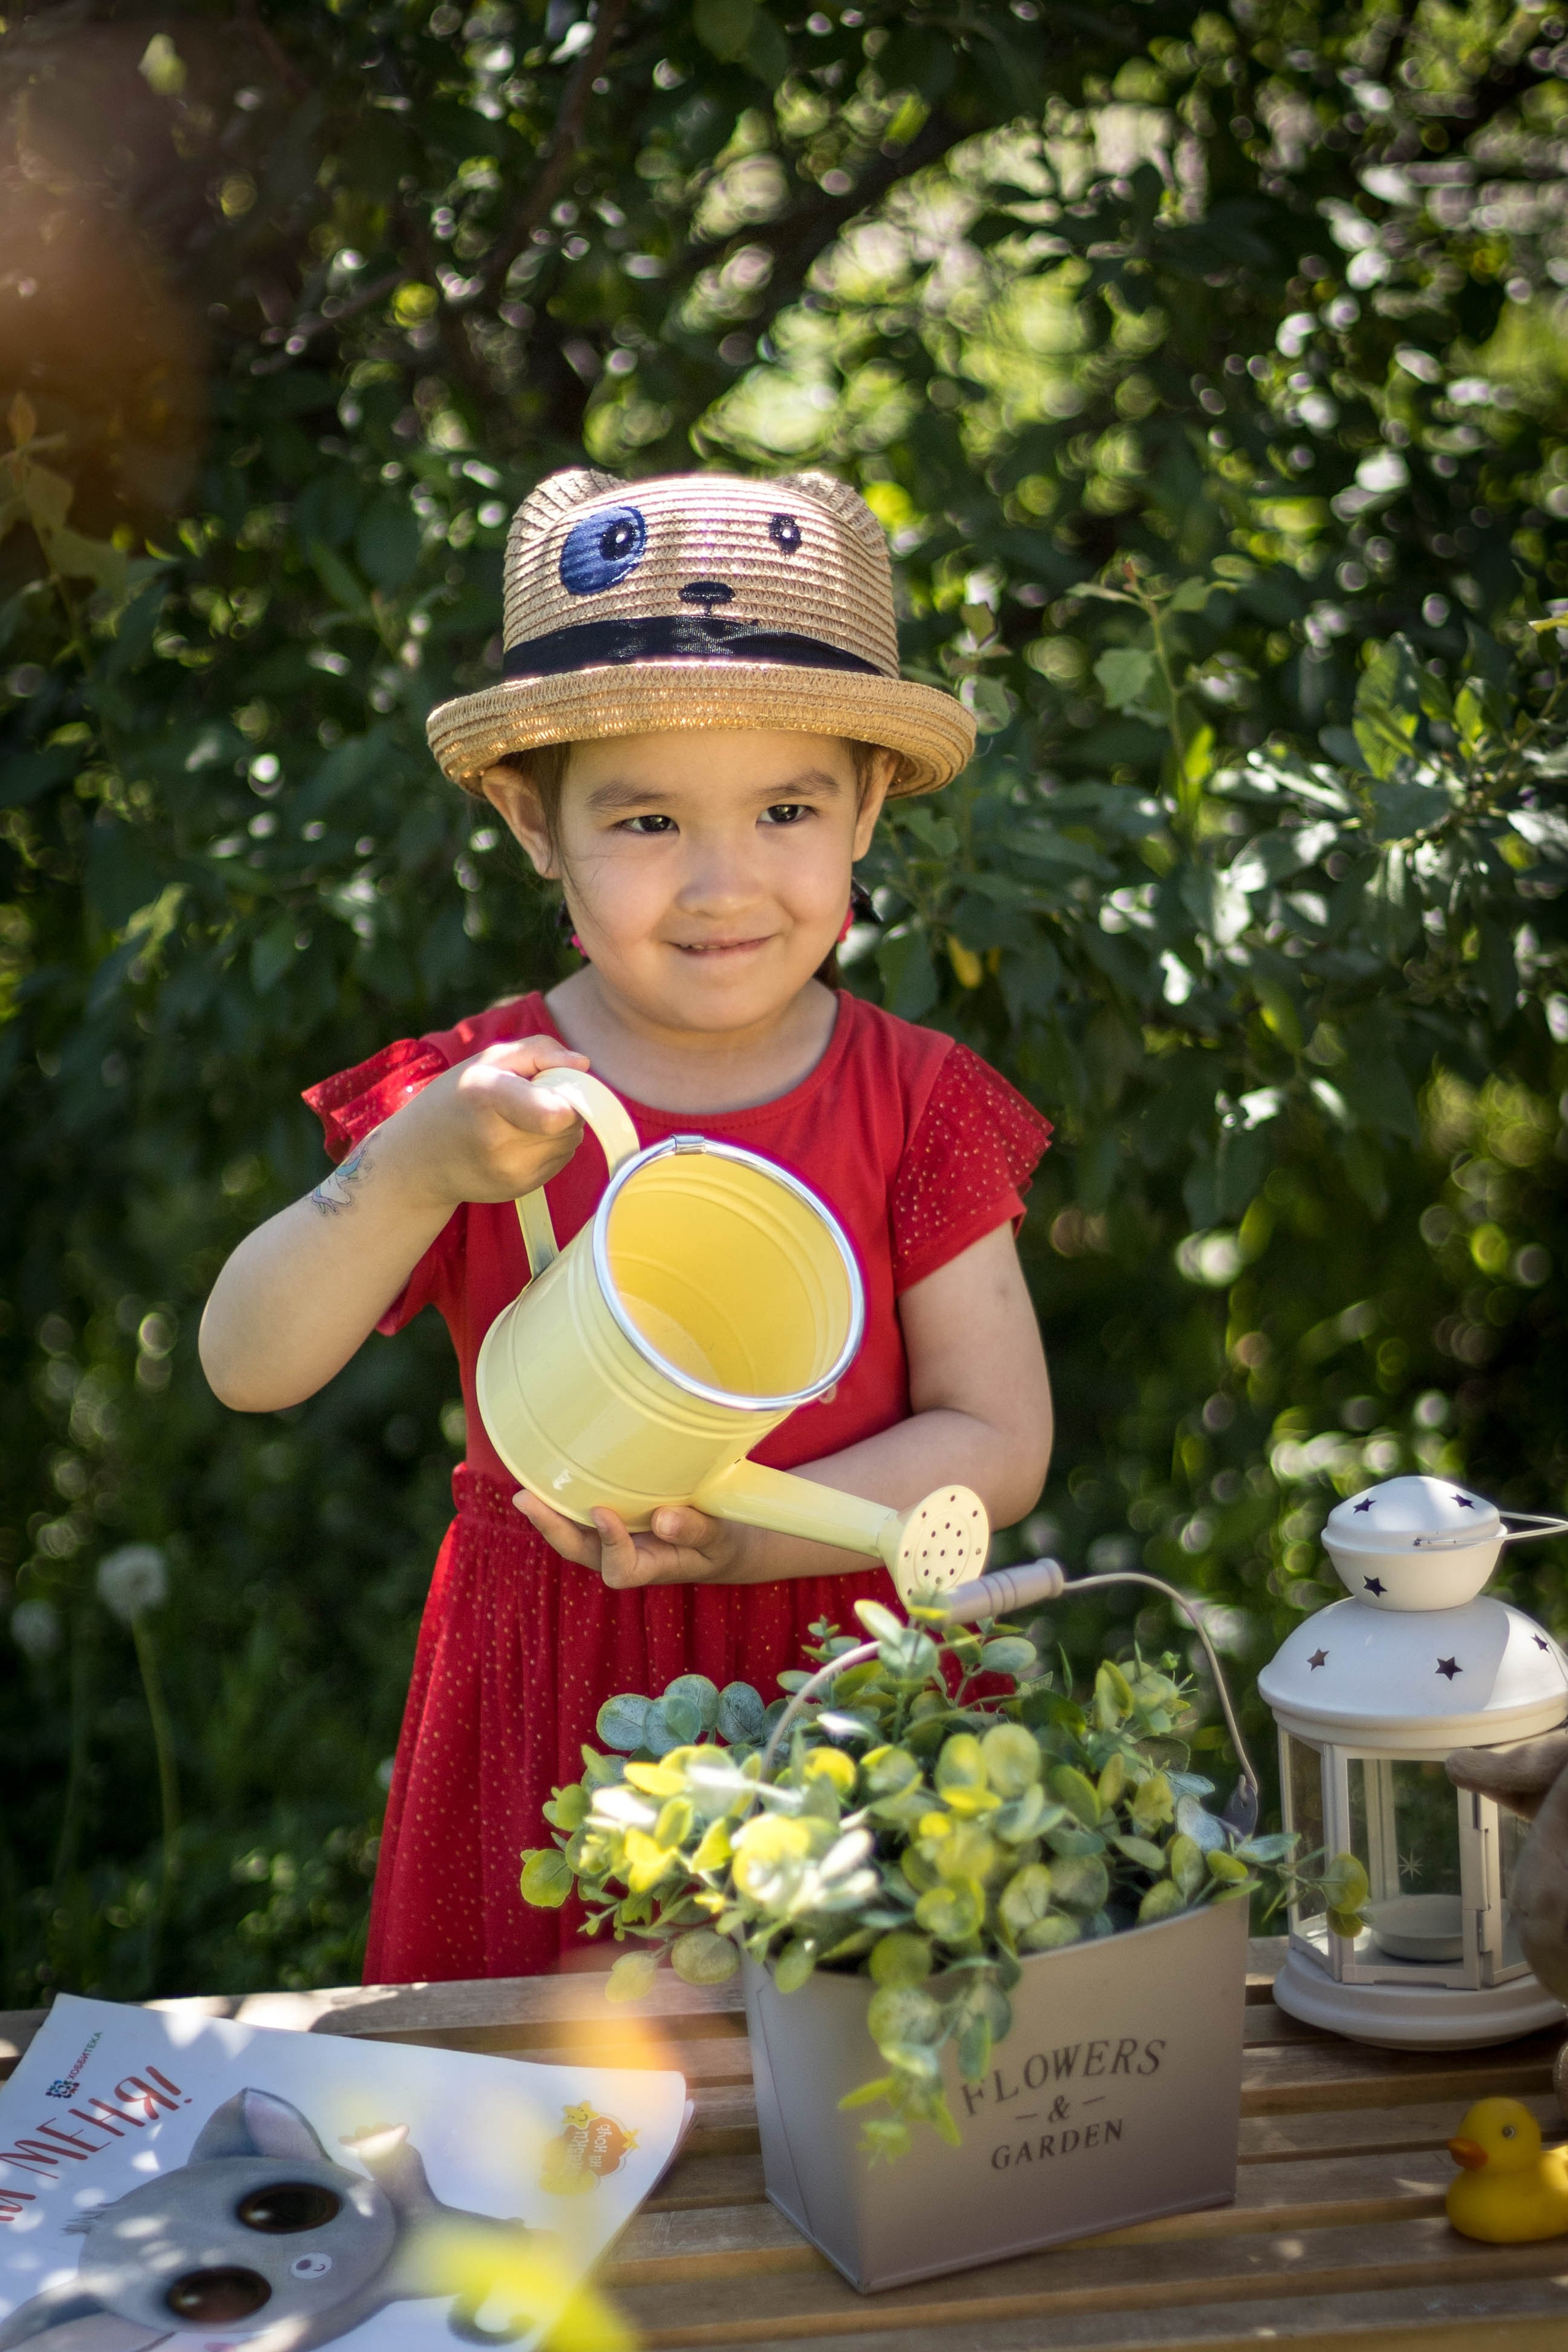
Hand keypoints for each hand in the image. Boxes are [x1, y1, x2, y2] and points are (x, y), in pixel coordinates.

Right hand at [381, 1034, 592, 1211]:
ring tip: (523, 1117)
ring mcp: (512, 1172)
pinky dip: (551, 1144)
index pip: (556, 1112)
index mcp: (486, 1097)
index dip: (569, 1095)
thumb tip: (584, 1065)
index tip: (556, 1083)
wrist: (419, 1159)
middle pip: (570, 1121)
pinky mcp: (522, 1189)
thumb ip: (539, 1051)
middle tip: (532, 1095)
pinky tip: (520, 1138)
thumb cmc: (456, 1099)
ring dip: (559, 1124)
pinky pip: (561, 1158)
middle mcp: (499, 1142)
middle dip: (563, 1102)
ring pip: (571, 1140)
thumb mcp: (488, 1060)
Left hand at [514, 1491, 754, 1587]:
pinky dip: (566, 1497)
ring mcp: (617, 1538)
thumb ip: (695, 1531)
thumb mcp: (720, 1538)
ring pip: (574, 1532)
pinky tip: (552, 1473)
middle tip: (526, 1498)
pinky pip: (583, 1513)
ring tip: (525, 1485)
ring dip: (550, 1512)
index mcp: (652, 1566)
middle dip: (552, 1527)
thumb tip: (664, 1520)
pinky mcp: (616, 1517)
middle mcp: (626, 1555)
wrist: (727, 1543)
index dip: (608, 1544)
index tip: (603, 1512)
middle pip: (580, 1551)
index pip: (620, 1568)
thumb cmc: (724, 1541)